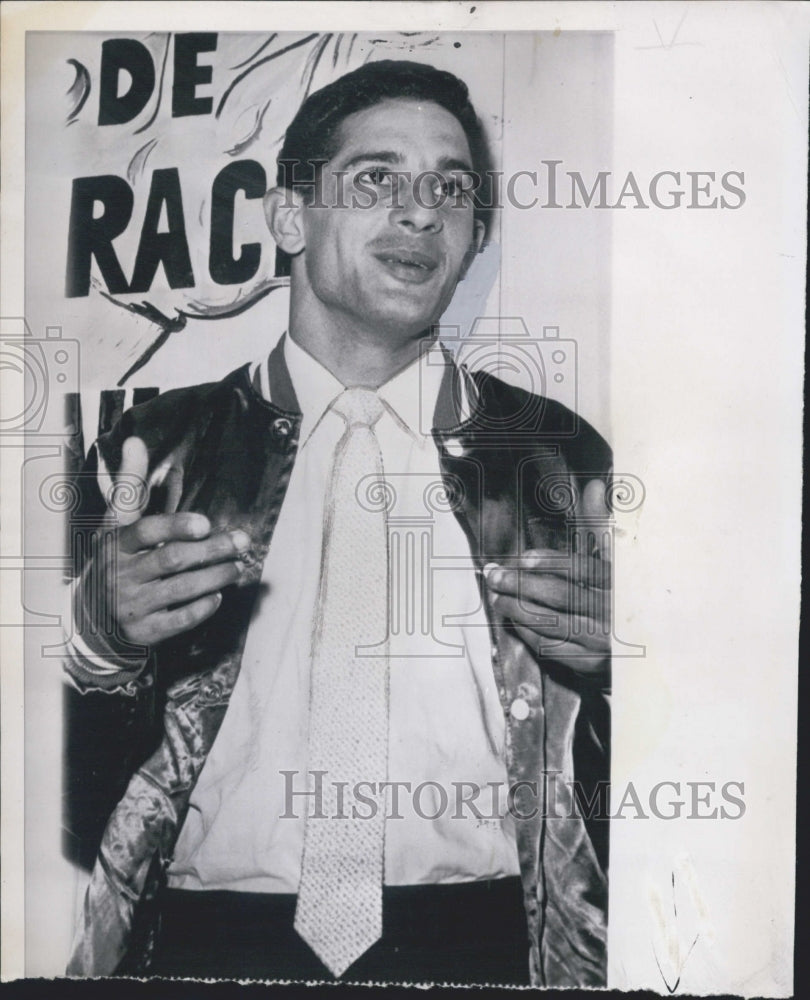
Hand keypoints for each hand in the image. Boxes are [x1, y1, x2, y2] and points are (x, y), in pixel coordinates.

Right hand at [82, 436, 249, 648]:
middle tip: (241, 541)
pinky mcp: (144, 631)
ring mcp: (132, 605)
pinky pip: (179, 620)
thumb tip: (135, 441)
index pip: (145, 531)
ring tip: (237, 566)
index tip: (205, 523)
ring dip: (216, 576)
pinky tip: (217, 596)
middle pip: (173, 559)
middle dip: (212, 550)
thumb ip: (130, 483)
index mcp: (116, 544)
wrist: (91, 617)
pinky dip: (202, 608)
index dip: (176, 526)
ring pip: (181, 589)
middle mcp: (122, 574)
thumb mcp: (116, 523)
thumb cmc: (116, 559)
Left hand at [484, 479, 610, 678]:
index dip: (551, 562)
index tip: (523, 559)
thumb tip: (593, 486)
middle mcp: (613, 610)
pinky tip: (514, 622)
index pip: (583, 569)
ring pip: (553, 623)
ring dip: (518, 609)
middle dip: (522, 584)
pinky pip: (554, 648)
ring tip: (496, 597)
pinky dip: (530, 634)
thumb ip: (599, 524)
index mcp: (619, 581)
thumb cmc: (621, 593)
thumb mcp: (615, 558)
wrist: (644, 649)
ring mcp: (603, 640)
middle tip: (494, 576)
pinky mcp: (592, 664)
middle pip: (561, 596)